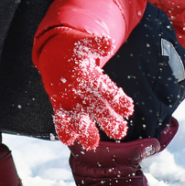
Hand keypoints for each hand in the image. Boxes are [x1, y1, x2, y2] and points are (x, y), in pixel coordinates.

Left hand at [39, 32, 133, 149]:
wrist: (56, 52)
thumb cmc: (74, 47)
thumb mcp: (84, 44)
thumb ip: (95, 45)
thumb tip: (108, 43)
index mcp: (98, 81)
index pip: (112, 94)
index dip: (120, 101)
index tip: (128, 109)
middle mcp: (89, 95)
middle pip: (102, 111)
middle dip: (109, 121)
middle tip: (119, 132)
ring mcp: (74, 101)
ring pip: (83, 118)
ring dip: (87, 130)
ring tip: (91, 142)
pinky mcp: (59, 104)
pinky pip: (62, 118)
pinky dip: (64, 128)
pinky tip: (67, 138)